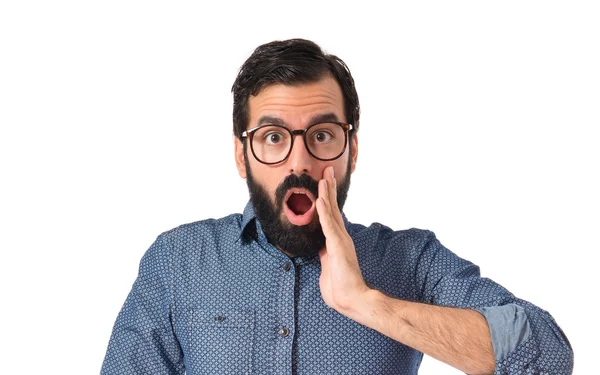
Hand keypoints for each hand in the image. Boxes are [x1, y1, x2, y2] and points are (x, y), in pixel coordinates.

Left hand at [316, 166, 370, 314]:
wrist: (351, 299)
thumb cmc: (339, 287)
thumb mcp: (327, 265)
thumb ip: (324, 254)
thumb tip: (319, 247)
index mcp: (337, 240)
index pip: (331, 214)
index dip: (327, 198)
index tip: (325, 182)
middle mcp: (340, 236)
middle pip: (332, 207)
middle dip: (329, 188)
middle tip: (327, 170)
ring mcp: (339, 240)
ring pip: (331, 212)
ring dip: (326, 194)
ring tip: (323, 178)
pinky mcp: (337, 246)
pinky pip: (328, 226)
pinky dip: (323, 212)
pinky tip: (319, 200)